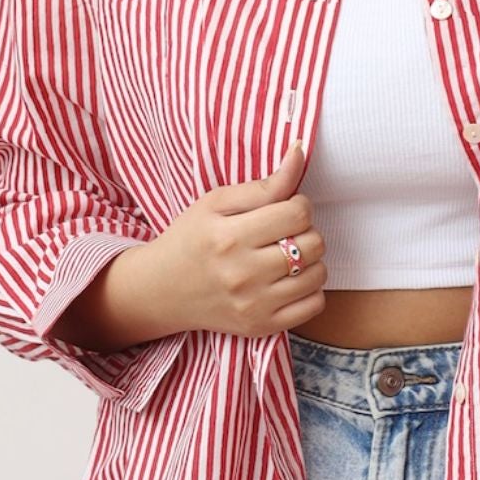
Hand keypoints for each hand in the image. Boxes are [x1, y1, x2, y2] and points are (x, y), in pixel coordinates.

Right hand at [70, 143, 328, 345]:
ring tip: (286, 255)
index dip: (298, 204)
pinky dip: (310, 290)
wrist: (161, 290)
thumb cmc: (190, 238)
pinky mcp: (261, 327)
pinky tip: (289, 280)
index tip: (284, 208)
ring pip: (318, 274)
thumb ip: (264, 183)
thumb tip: (300, 151)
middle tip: (284, 233)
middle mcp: (243, 274)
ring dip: (310, 260)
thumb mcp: (217, 202)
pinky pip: (314, 306)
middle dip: (306, 231)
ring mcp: (253, 305)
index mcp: (229, 237)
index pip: (297, 213)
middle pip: (313, 244)